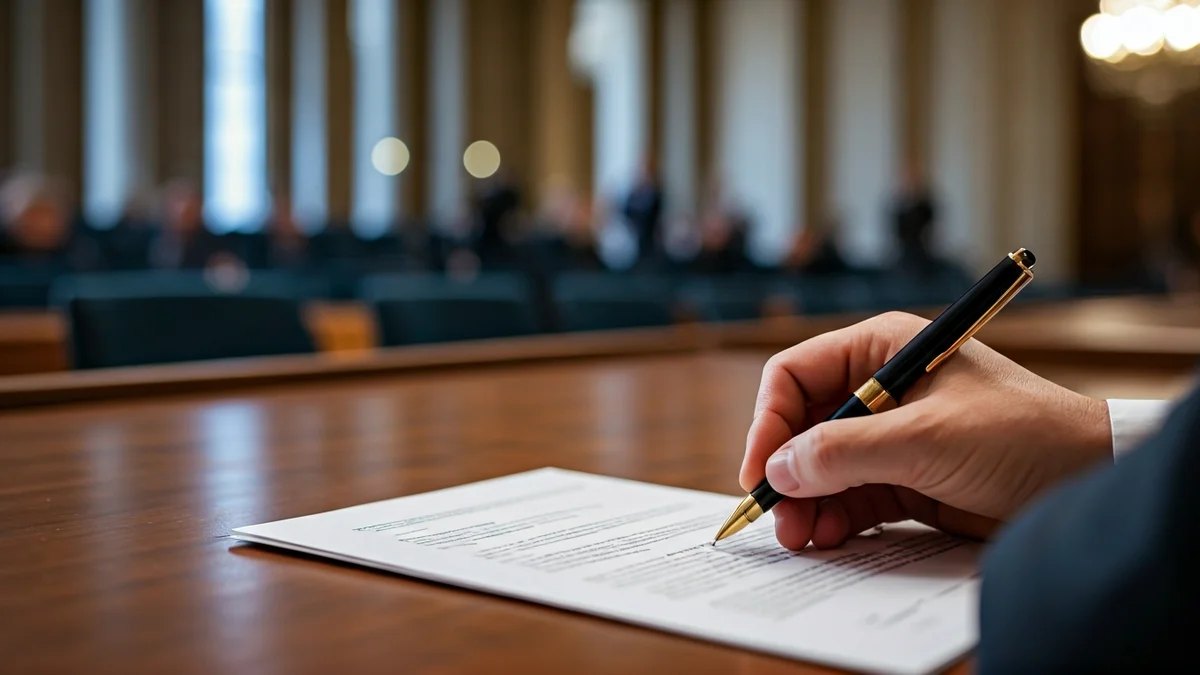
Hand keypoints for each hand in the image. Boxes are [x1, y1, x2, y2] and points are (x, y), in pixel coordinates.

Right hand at [741, 312, 1112, 549]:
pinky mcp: (906, 478)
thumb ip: (845, 452)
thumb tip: (778, 469)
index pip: (796, 375)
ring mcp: (891, 436)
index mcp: (882, 348)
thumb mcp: (926, 439)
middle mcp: (879, 388)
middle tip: (777, 517)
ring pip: (822, 467)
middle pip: (802, 425)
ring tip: (801, 537)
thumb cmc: (1021, 435)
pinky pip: (850, 496)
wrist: (1087, 480)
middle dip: (785, 471)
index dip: (769, 421)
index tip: (759, 470)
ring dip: (805, 501)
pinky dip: (833, 518)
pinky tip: (827, 537)